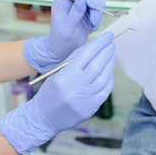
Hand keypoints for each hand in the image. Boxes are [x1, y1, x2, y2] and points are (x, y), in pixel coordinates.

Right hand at [0, 32, 114, 153]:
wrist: (44, 118)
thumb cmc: (50, 91)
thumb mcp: (57, 72)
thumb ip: (74, 59)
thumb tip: (93, 45)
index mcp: (64, 76)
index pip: (86, 54)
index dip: (99, 43)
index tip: (107, 36)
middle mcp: (75, 88)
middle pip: (97, 65)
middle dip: (107, 52)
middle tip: (111, 44)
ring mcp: (84, 100)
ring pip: (104, 77)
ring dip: (110, 64)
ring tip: (111, 55)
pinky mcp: (91, 108)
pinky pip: (105, 90)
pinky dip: (109, 78)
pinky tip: (109, 71)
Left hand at [24, 0, 105, 71]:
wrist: (64, 48)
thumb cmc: (60, 39)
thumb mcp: (66, 28)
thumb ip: (75, 13)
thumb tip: (83, 0)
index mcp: (62, 0)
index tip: (91, 4)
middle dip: (94, 4)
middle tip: (94, 20)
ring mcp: (81, 4)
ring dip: (98, 11)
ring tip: (94, 25)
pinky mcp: (89, 10)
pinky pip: (99, 6)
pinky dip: (100, 15)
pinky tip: (94, 26)